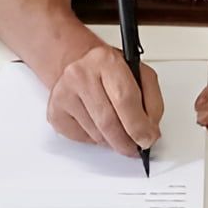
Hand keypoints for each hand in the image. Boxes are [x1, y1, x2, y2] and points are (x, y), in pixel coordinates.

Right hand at [47, 45, 163, 156]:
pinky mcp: (55, 112)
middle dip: (127, 141)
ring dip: (113, 141)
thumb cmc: (110, 71)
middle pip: (108, 122)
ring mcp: (64, 94)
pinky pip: (82, 139)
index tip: (148, 139)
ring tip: (119, 131)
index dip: (139, 126)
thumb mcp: (140, 74)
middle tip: (137, 146)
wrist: (80, 65)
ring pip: (96, 134)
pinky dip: (96, 139)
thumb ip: (152, 101)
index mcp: (106, 60)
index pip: (125, 99)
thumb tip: (150, 131)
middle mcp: (81, 74)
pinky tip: (99, 124)